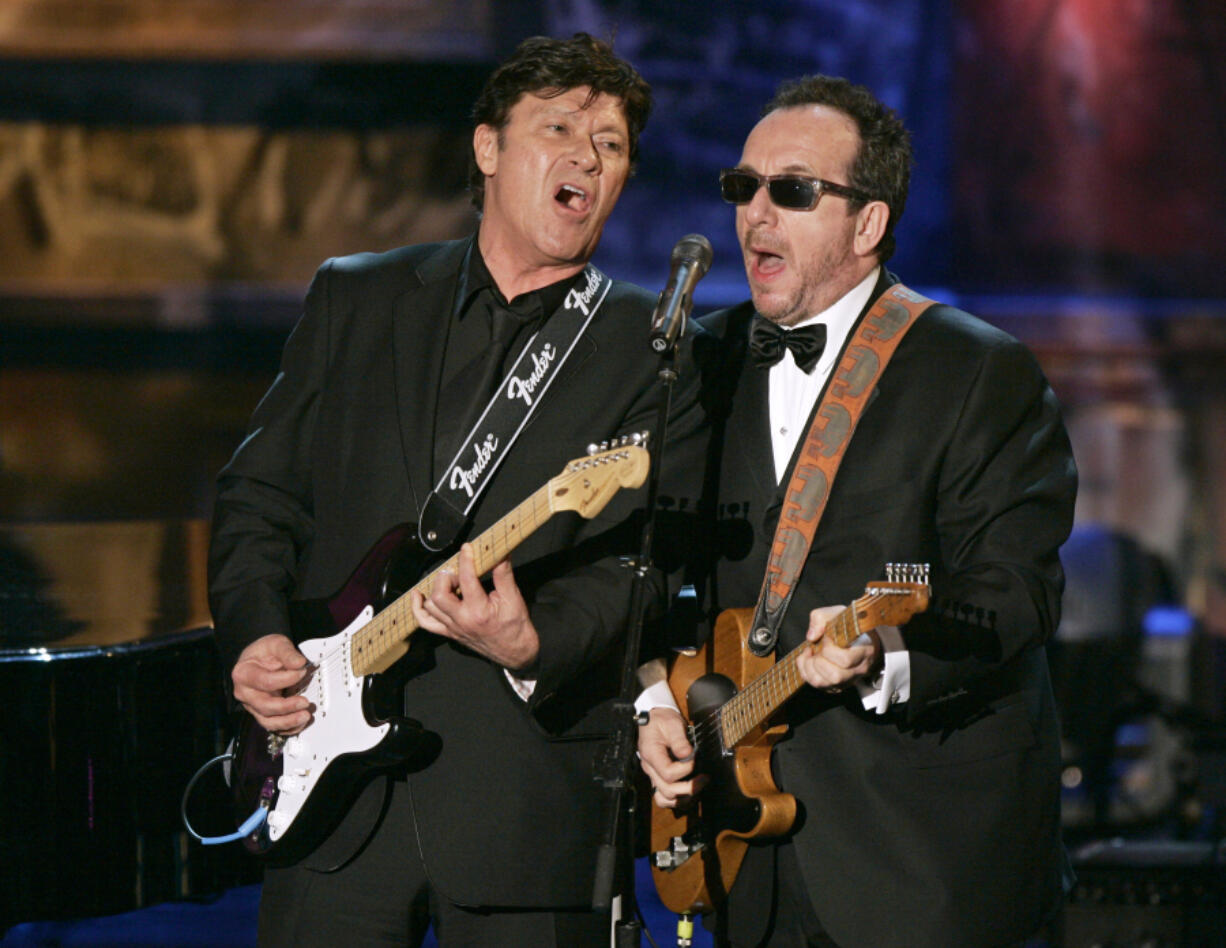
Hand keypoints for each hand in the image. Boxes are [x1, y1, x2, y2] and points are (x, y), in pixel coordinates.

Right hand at [231, 633, 312, 734]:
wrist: (261, 658)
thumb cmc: (266, 652)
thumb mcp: (276, 644)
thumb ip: (287, 652)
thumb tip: (299, 663)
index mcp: (243, 674)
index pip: (265, 682)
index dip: (286, 679)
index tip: (301, 672)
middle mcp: (245, 693)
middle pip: (265, 706)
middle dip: (286, 707)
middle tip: (305, 702)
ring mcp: (253, 705)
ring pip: (268, 721)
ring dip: (288, 722)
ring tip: (305, 716)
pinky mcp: (262, 713)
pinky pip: (273, 726)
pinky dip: (288, 728)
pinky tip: (300, 722)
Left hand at [410, 543, 539, 672]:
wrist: (515, 652)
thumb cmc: (515, 627)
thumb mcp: (513, 597)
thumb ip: (504, 574)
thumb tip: (500, 553)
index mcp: (479, 611)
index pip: (466, 579)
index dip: (465, 560)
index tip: (467, 548)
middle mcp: (462, 620)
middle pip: (440, 594)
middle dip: (446, 577)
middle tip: (458, 572)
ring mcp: (453, 628)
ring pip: (431, 606)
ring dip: (436, 589)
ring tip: (450, 582)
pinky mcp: (449, 632)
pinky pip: (426, 622)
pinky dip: (418, 608)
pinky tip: (418, 595)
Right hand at [639, 707, 704, 808]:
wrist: (654, 719)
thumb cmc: (663, 720)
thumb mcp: (672, 724)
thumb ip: (679, 741)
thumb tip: (688, 756)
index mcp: (651, 754)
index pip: (668, 773)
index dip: (685, 770)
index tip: (695, 760)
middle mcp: (650, 769)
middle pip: (667, 790)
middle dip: (689, 788)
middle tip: (705, 778)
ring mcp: (653, 775)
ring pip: (664, 799)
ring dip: (683, 798)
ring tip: (699, 787)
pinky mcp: (658, 778)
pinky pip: (664, 797)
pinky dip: (678, 799)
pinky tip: (691, 791)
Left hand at [796, 605, 880, 691]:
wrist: (857, 636)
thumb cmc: (848, 625)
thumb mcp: (837, 613)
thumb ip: (821, 618)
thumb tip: (811, 636)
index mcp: (864, 651)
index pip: (846, 660)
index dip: (830, 650)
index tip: (827, 638)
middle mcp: (858, 670)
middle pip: (835, 676)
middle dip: (819, 661)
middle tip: (817, 648)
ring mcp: (847, 680)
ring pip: (823, 683)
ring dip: (809, 667)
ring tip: (811, 653)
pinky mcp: (836, 685)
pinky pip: (817, 685)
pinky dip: (805, 672)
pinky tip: (808, 659)